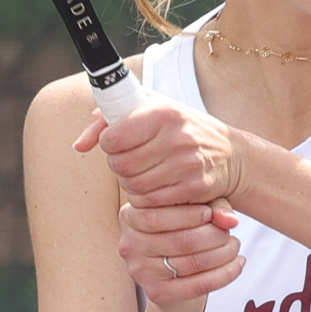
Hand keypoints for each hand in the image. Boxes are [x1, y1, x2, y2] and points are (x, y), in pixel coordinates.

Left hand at [73, 97, 241, 208]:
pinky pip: (151, 202)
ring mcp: (187, 164)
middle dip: (119, 166)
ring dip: (132, 183)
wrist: (231, 156)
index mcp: (163, 112)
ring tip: (144, 173)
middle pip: (120, 166)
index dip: (108, 144)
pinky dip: (147, 198)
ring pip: (133, 186)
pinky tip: (156, 186)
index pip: (113, 137)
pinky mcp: (193, 187)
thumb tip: (79, 145)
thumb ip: (108, 119)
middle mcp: (176, 137)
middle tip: (130, 161)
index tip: (118, 143)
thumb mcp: (151, 109)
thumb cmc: (183, 129)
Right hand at [117, 199, 244, 311]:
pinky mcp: (156, 293)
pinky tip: (238, 264)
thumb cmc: (186, 228)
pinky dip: (225, 274)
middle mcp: (129, 244)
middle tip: (231, 232)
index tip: (211, 214)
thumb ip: (213, 205)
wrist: (177, 275)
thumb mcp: (197, 208)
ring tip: (235, 246)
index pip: (159, 214)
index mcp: (130, 216)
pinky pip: (198, 285)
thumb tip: (229, 220)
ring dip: (224, 253)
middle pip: (180, 240)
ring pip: (192, 262)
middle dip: (215, 235)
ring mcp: (141, 271)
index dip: (191, 214)